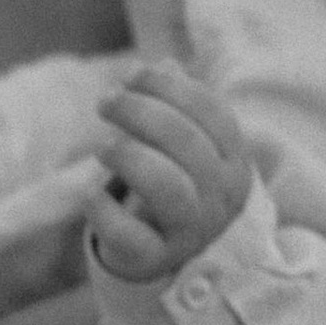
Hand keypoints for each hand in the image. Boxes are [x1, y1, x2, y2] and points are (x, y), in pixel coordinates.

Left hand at [89, 63, 253, 285]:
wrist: (177, 257)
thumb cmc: (179, 183)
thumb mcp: (187, 144)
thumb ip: (176, 105)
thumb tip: (161, 65)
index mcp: (234, 160)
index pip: (212, 113)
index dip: (169, 87)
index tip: (132, 75)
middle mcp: (220, 197)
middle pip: (187, 143)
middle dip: (140, 112)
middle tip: (106, 101)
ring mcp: (191, 231)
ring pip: (167, 187)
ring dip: (129, 156)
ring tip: (102, 146)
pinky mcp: (156, 259)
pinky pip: (130, 234)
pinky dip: (104, 209)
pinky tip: (92, 193)